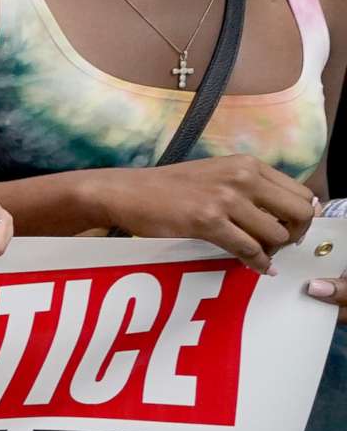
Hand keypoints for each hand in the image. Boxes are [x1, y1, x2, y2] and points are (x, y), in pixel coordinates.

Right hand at [94, 156, 313, 272]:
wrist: (128, 192)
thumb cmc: (171, 188)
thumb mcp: (218, 174)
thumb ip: (251, 187)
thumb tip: (289, 215)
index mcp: (248, 163)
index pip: (302, 193)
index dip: (301, 217)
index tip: (287, 229)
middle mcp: (242, 176)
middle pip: (300, 212)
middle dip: (295, 234)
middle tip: (277, 245)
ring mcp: (225, 198)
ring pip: (277, 235)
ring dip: (272, 251)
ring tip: (258, 254)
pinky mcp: (208, 220)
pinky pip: (249, 250)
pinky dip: (257, 264)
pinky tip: (254, 267)